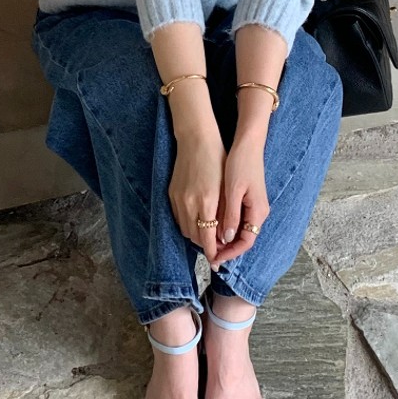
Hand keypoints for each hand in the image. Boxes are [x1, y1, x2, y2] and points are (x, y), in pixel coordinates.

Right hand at [169, 127, 226, 263]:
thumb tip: (224, 236)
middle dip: (205, 245)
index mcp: (206, 202)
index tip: (217, 260)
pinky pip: (177, 217)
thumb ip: (226, 213)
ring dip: (195, 235)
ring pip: (184, 229)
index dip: (212, 252)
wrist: (196, 139)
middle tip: (215, 247)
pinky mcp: (170, 193)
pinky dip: (186, 223)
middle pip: (194, 237)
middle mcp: (189, 203)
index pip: (207, 238)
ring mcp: (177, 198)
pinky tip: (196, 220)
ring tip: (207, 234)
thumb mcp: (227, 187)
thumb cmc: (217, 160)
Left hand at [214, 131, 269, 264]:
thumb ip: (231, 215)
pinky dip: (227, 227)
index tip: (215, 258)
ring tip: (209, 244)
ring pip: (240, 231)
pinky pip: (239, 220)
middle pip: (243, 239)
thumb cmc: (241, 163)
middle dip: (227, 249)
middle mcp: (259, 212)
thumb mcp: (234, 190)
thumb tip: (226, 238)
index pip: (246, 242)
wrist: (248, 144)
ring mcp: (255, 206)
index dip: (230, 253)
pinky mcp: (249, 200)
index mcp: (258, 211)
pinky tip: (214, 227)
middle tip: (209, 255)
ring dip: (226, 239)